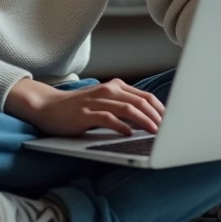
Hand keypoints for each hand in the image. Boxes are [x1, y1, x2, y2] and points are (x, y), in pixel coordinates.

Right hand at [4, 78, 164, 136]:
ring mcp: (96, 101)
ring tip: (154, 132)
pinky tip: (129, 134)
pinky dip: (121, 126)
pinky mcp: (85, 113)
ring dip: (144, 121)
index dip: (161, 110)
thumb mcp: (104, 104)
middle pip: (140, 102)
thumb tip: (150, 122)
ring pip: (128, 108)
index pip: (146, 97)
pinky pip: (107, 118)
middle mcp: (108, 91)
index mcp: (115, 87)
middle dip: (157, 117)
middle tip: (168, 131)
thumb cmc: (78, 108)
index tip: (172, 123)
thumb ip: (124, 107)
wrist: (47, 107)